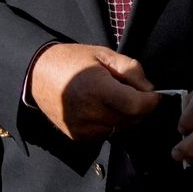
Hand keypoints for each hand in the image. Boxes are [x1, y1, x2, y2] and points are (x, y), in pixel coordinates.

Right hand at [26, 43, 158, 141]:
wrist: (37, 75)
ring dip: (126, 117)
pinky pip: (107, 134)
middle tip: (134, 93)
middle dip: (140, 109)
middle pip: (131, 119)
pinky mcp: (78, 136)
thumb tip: (149, 90)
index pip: (136, 106)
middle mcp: (89, 112)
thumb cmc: (72, 60)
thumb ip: (131, 70)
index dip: (151, 102)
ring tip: (116, 100)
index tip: (154, 95)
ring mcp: (82, 128)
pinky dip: (111, 123)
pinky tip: (102, 108)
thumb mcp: (104, 54)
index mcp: (97, 88)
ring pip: (121, 129)